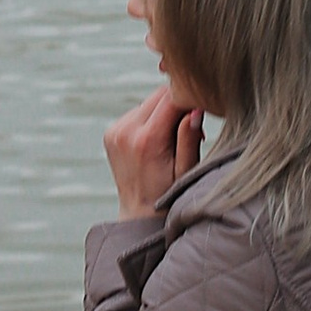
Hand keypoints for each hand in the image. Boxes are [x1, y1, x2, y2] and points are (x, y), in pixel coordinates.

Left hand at [104, 84, 204, 212]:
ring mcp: (114, 130)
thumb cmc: (168, 194)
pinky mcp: (111, 131)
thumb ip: (189, 138)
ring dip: (163, 112)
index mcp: (146, 140)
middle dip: (177, 105)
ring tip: (172, 139)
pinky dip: (150, 119)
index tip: (200, 112)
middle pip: (158, 95)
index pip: (171, 98)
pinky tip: (156, 140)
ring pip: (148, 102)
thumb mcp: (185, 170)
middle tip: (189, 128)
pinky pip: (137, 112)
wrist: (139, 214)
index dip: (189, 100)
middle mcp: (125, 131)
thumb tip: (195, 109)